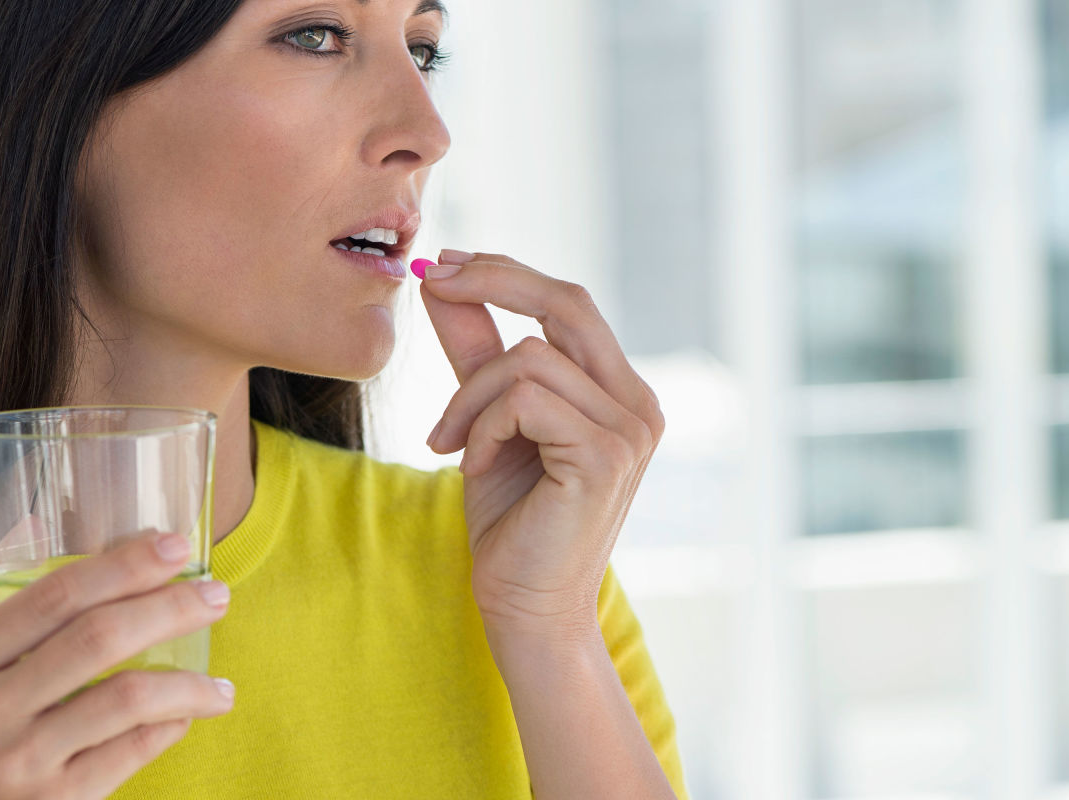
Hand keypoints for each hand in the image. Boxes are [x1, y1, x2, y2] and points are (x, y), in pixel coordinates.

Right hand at [0, 532, 234, 798]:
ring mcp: (17, 763)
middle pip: (98, 639)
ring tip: (220, 683)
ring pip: (128, 701)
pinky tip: (186, 717)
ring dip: (189, 684)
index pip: (53, 596)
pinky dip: (168, 730)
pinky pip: (129, 755)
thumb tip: (31, 522)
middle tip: (215, 595)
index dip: (122, 565)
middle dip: (171, 608)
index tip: (172, 546)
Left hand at [420, 250, 664, 637]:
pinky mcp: (605, 456)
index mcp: (619, 391)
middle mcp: (637, 403)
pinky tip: (473, 467)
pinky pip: (523, 401)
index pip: (569, 302)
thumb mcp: (486, 419)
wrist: (525, 606)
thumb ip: (474, 351)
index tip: (443, 264)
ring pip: (528, 359)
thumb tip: (440, 280)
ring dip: (468, 397)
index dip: (506, 272)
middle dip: (492, 280)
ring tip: (450, 444)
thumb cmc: (510, 520)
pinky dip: (482, 427)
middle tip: (431, 280)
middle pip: (567, 302)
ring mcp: (630, 429)